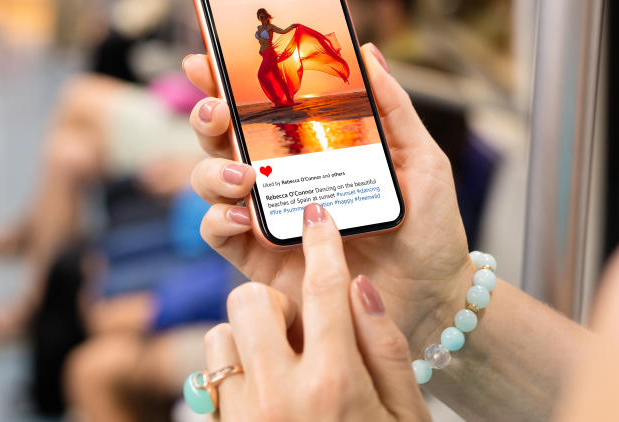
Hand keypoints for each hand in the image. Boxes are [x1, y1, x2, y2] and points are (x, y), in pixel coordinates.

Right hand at [183, 43, 472, 351]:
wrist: (433, 296)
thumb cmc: (429, 227)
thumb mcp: (419, 158)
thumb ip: (392, 107)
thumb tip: (368, 53)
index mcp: (308, 147)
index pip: (256, 106)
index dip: (224, 80)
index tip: (207, 59)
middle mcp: (278, 176)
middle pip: (221, 137)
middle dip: (207, 116)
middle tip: (219, 111)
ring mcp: (265, 216)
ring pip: (210, 180)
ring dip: (214, 170)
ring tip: (246, 176)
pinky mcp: (259, 258)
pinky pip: (217, 232)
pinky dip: (219, 219)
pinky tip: (245, 215)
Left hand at [205, 203, 429, 420]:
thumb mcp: (407, 415)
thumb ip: (384, 347)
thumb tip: (358, 285)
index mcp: (334, 383)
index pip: (324, 289)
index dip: (322, 243)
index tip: (315, 217)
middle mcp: (279, 395)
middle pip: (250, 298)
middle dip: (272, 301)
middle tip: (299, 328)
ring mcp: (243, 418)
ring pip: (220, 334)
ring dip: (247, 339)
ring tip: (281, 367)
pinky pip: (210, 379)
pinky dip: (233, 374)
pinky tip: (265, 396)